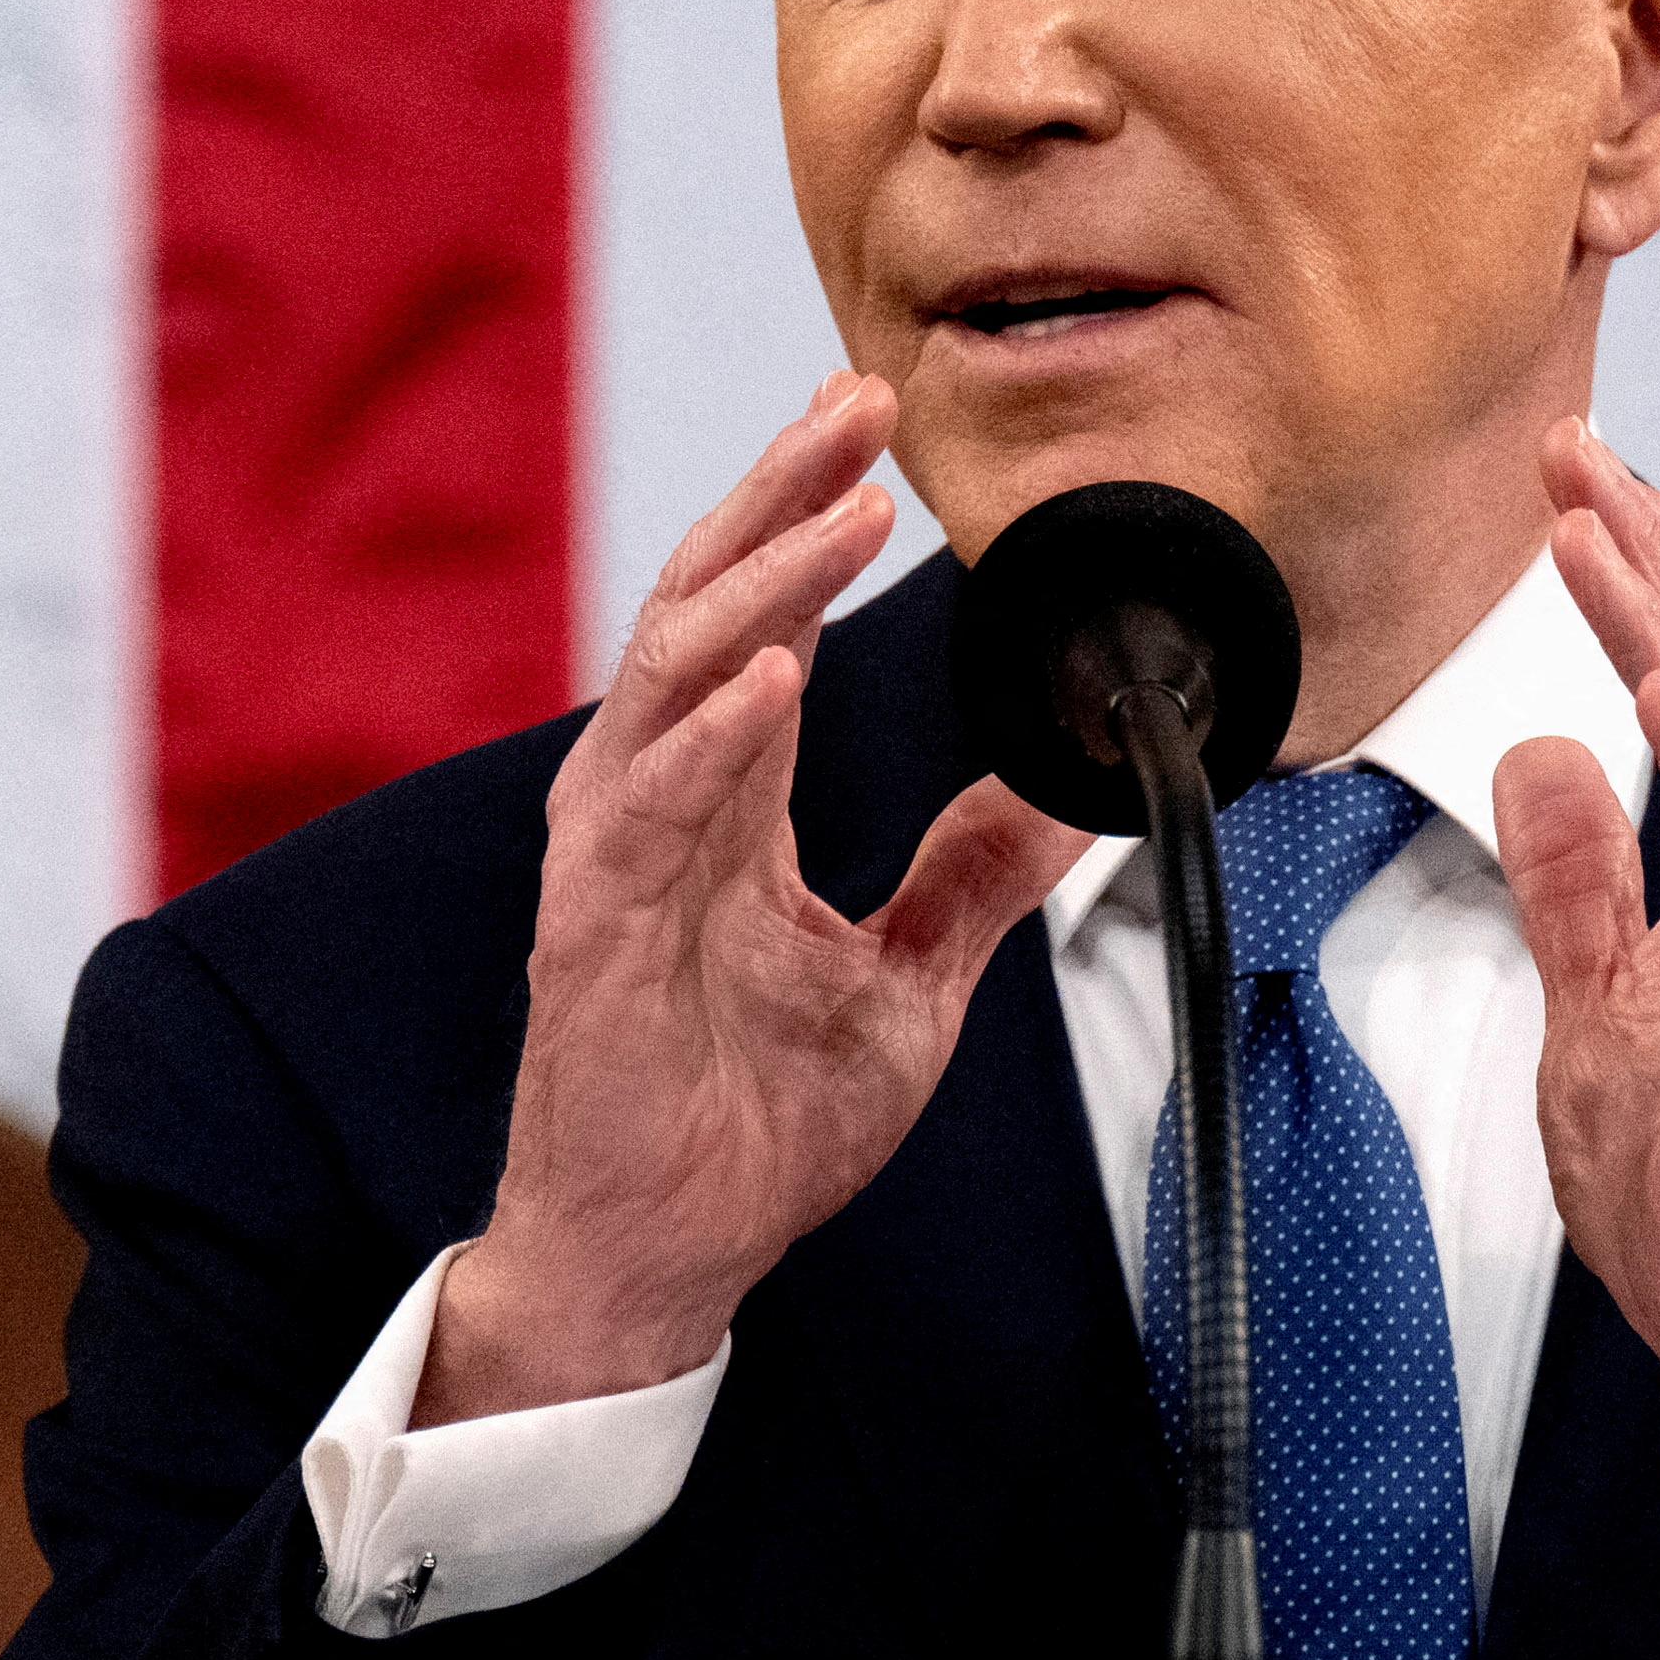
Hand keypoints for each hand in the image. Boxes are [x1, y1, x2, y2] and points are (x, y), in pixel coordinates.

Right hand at [423, 376, 1088, 1423]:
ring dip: (761, 585)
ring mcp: (617, 857)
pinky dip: (710, 736)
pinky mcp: (594, 929)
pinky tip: (771, 678)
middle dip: (781, 496)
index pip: (763, 618)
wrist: (665, 1256)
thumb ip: (971, 877)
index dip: (808, 515)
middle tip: (858, 403)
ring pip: (675, 676)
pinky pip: (649, 811)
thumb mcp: (907, 984)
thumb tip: (1064, 792)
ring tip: (842, 512)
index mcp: (723, 799)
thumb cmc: (750, 1128)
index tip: (871, 422)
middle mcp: (658, 800)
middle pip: (712, 604)